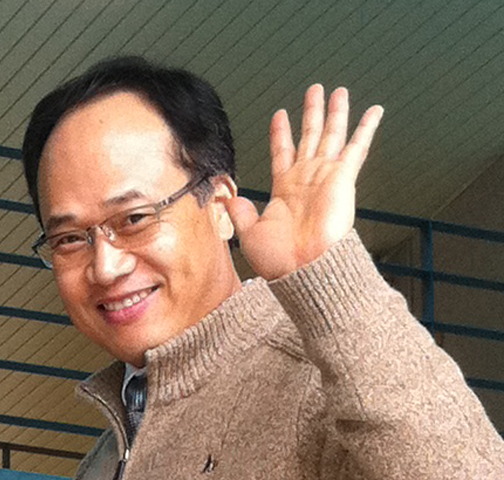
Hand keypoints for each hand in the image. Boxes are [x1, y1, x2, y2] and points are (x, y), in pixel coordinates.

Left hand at [229, 84, 381, 279]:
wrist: (303, 267)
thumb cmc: (279, 258)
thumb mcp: (249, 232)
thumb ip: (240, 211)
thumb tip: (227, 196)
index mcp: (285, 188)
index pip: (283, 151)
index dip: (281, 132)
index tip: (280, 114)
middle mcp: (307, 177)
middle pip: (310, 135)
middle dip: (312, 112)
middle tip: (314, 90)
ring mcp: (326, 175)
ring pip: (332, 134)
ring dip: (335, 112)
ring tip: (338, 91)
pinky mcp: (344, 177)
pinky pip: (357, 146)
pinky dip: (366, 127)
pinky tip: (374, 111)